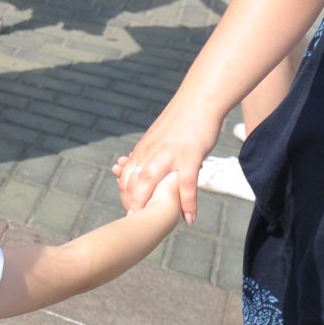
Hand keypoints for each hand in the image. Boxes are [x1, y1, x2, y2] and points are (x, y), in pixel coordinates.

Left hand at [113, 96, 222, 225]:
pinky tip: (189, 219)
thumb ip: (146, 153)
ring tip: (152, 224)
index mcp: (144, 148)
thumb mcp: (157, 137)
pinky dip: (187, 203)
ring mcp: (170, 154)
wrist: (199, 100)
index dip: (124, 192)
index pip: (126, 173)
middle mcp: (152, 152)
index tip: (126, 207)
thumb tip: (135, 165)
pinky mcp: (190, 155)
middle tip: (133, 222)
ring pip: (153, 181)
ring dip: (150, 204)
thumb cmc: (180, 120)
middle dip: (132, 202)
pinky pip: (186, 183)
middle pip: (134, 180)